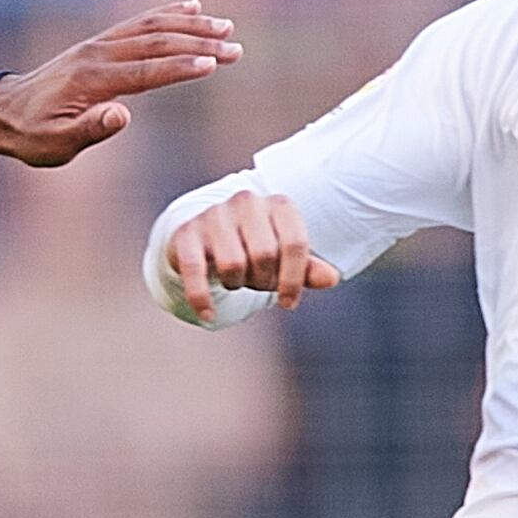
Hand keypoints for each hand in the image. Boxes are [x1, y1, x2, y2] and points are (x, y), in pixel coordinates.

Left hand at [0, 0, 239, 166]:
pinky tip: (191, 7)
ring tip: (225, 27)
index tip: (214, 63)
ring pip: (151, 27)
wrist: (1, 111)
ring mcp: (98, 44)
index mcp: (91, 79)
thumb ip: (89, 130)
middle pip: (156, 42)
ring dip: (190, 25)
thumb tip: (123, 116)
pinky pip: (138, 23)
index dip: (181, 67)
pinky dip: (167, 13)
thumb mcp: (55, 144)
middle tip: (236, 48)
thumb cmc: (30, 135)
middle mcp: (97, 53)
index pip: (145, 71)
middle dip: (198, 43)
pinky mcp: (99, 44)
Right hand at [164, 188, 338, 320]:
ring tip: (235, 281)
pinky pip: (195, 270)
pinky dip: (201, 298)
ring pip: (232, 264)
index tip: (288, 303)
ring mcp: (214, 215)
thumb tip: (331, 278)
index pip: (294, 243)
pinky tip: (207, 315)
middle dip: (262, 281)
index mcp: (278, 204)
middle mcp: (246, 202)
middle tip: (256, 283)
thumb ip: (307, 269)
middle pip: (264, 254)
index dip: (293, 279)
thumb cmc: (253, 248)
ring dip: (235, 284)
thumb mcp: (283, 259)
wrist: (204, 236)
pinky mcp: (186, 233)